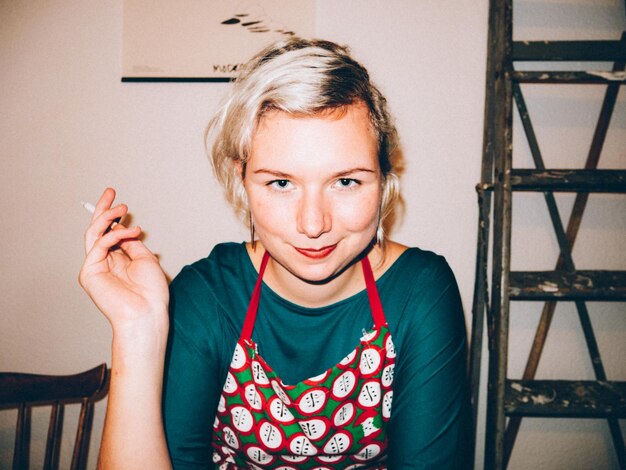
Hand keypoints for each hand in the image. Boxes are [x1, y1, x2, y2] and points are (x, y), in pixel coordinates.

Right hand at [79, 188, 168, 334]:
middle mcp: (103, 263)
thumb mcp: (145, 259)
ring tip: (122, 208)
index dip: (111, 217)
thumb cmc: (151, 292)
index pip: (109, 233)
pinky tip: (129, 232)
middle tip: (110, 192)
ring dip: (107, 218)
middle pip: (97, 231)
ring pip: (94, 235)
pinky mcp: (89, 273)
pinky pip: (99, 246)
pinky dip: (114, 236)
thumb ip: (131, 243)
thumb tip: (124, 229)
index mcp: (117, 260)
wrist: (147, 312)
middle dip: (103, 210)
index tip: (118, 202)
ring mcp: (95, 267)